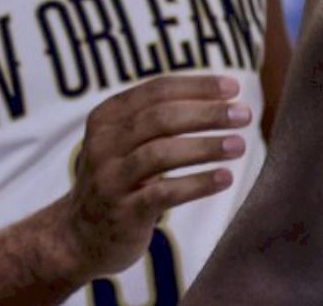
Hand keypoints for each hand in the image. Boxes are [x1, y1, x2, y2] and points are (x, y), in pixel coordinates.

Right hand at [60, 74, 251, 278]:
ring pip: (161, 153)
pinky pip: (164, 193)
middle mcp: (104, 143)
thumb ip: (159, 117)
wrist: (79, 237)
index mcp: (107, 117)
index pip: (156, 90)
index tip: (234, 88)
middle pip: (161, 118)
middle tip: (244, 114)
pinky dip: (198, 183)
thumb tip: (221, 95)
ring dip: (206, 146)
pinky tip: (225, 178)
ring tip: (240, 145)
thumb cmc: (120, 179)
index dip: (197, 86)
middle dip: (207, 113)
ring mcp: (110, 179)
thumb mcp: (126, 141)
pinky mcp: (123, 212)